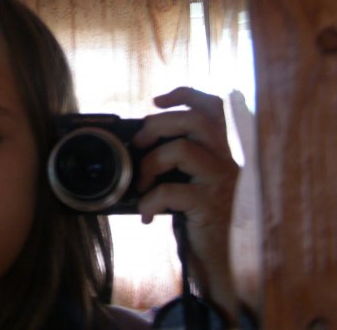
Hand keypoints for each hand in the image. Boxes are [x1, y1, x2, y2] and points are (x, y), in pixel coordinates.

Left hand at [133, 87, 239, 321]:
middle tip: (140, 143)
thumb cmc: (200, 223)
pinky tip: (146, 214)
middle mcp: (225, 163)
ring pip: (184, 149)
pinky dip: (150, 200)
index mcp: (218, 154)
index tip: (157, 100)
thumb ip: (174, 167)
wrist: (223, 264)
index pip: (213, 109)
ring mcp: (220, 184)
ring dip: (152, 162)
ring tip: (142, 183)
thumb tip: (134, 153)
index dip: (186, 95)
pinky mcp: (210, 206)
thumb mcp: (189, 186)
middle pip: (197, 120)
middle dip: (159, 124)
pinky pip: (172, 191)